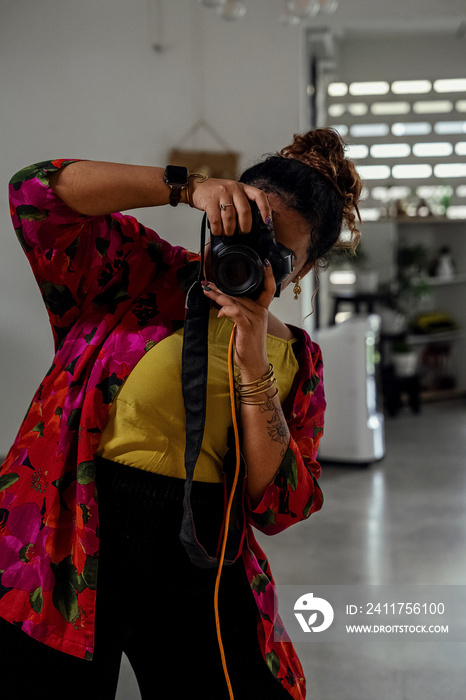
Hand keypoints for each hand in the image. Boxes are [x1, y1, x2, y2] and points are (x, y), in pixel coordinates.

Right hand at [190, 178, 270, 236]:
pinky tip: (218, 231)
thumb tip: (250, 225)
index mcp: (242, 187)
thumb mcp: (232, 193)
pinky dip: (218, 230)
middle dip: (244, 226)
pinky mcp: (210, 201)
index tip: (267, 221)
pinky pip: (216, 220)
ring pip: (230, 217)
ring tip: (227, 232)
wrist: (196, 187)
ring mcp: (221, 194)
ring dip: (229, 230)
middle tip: (242, 232)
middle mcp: (233, 189)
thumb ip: (241, 204)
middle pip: (245, 211)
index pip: (259, 196)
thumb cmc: (216, 193)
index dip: (265, 209)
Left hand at [202, 261, 275, 379]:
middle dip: (221, 288)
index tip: (265, 262)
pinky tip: (218, 311)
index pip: (269, 289)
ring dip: (218, 296)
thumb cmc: (249, 346)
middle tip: (207, 283)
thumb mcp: (246, 326)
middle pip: (240, 294)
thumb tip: (224, 306)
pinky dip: (225, 309)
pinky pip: (235, 312)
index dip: (269, 275)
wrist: (254, 364)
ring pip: (235, 301)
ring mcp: (255, 319)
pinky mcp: (248, 326)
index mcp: (262, 310)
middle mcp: (261, 312)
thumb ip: (239, 313)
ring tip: (206, 292)